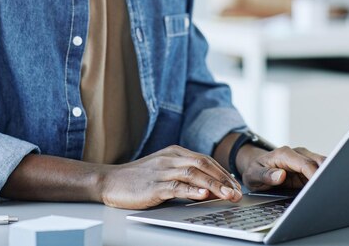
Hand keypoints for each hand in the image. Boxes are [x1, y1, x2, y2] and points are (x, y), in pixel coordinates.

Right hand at [99, 145, 242, 208]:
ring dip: (214, 185)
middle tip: (237, 192)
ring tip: (228, 195)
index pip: (205, 160)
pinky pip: (176, 187)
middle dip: (223, 179)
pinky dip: (191, 191)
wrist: (110, 181)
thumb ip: (184, 174)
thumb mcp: (163, 170)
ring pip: (193, 174)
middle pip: (203, 165)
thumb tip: (209, 187)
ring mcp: (162, 171)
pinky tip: (203, 196)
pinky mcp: (153, 186)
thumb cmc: (138, 178)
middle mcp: (170, 159)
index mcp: (174, 152)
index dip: (222, 172)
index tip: (235, 185)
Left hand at [237, 145, 324, 190]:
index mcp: (284, 154)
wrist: (255, 165)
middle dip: (327, 175)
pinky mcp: (308, 167)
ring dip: (329, 176)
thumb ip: (266, 175)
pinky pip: (320, 171)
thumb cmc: (254, 169)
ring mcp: (304, 159)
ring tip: (331, 192)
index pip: (305, 164)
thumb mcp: (254, 175)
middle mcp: (297, 154)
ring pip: (323, 165)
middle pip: (319, 162)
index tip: (320, 186)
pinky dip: (325, 179)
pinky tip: (327, 189)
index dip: (315, 175)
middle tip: (331, 191)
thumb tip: (281, 175)